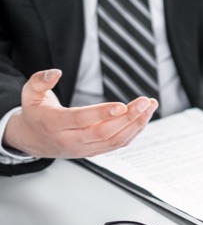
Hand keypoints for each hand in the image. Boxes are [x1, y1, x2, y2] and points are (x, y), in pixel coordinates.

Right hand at [3, 69, 158, 158]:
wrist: (32, 141)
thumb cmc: (36, 114)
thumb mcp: (29, 93)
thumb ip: (40, 81)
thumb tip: (56, 72)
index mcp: (53, 124)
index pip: (81, 120)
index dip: (102, 113)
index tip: (122, 105)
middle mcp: (70, 140)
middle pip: (104, 132)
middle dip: (128, 117)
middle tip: (145, 102)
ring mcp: (84, 149)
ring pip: (115, 141)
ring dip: (136, 124)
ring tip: (150, 107)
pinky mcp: (94, 152)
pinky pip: (118, 144)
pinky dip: (134, 131)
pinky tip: (144, 117)